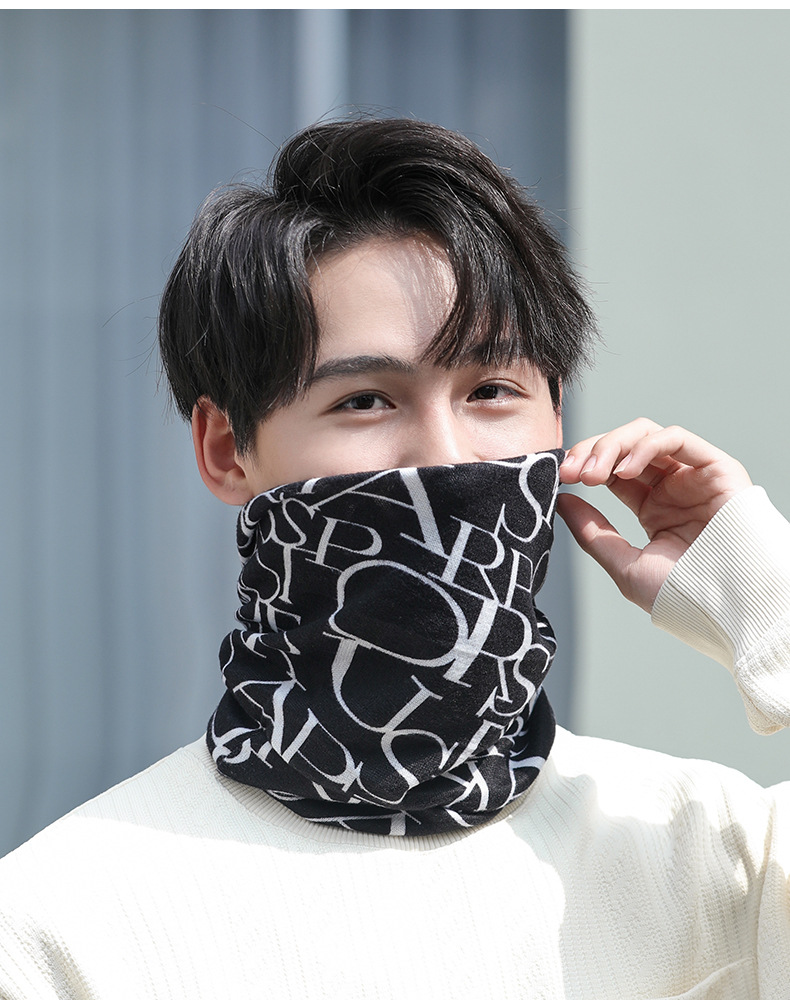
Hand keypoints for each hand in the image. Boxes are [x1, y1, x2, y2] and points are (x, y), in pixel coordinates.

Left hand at [557, 418, 751, 611]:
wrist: (730, 607)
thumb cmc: (685, 595)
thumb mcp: (626, 565)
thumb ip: (594, 533)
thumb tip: (563, 502)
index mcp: (653, 508)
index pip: (612, 469)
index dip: (584, 465)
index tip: (561, 478)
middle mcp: (673, 487)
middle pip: (625, 446)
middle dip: (592, 451)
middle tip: (572, 472)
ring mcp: (694, 476)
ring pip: (646, 434)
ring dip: (613, 445)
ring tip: (594, 473)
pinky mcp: (716, 468)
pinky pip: (676, 437)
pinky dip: (645, 445)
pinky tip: (625, 469)